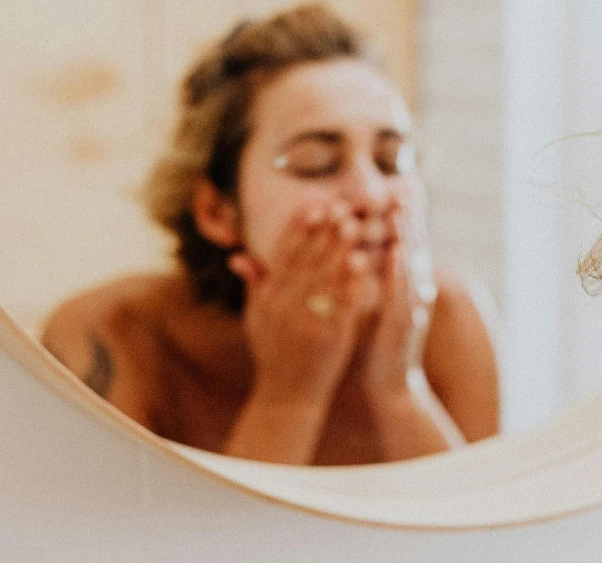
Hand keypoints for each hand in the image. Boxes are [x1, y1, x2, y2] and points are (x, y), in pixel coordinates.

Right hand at [228, 202, 373, 406]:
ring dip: (337, 250)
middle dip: (322, 232)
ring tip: (352, 225)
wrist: (287, 395)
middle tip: (339, 207)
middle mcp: (284, 308)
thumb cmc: (272, 353)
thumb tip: (239, 257)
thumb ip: (254, 286)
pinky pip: (341, 305)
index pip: (284, 256)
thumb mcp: (256, 319)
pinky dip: (350, 282)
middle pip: (306, 262)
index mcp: (268, 300)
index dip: (299, 229)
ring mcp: (307, 323)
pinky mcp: (329, 338)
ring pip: (323, 279)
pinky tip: (362, 263)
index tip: (313, 205)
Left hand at [354, 202, 415, 400]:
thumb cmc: (378, 348)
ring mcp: (412, 309)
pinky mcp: (404, 324)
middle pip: (412, 248)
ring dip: (405, 237)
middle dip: (409, 218)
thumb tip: (362, 254)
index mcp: (405, 289)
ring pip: (410, 266)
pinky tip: (396, 252)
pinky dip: (399, 270)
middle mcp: (414, 294)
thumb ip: (373, 282)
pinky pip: (402, 293)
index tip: (397, 190)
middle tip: (405, 188)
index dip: (402, 219)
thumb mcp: (375, 308)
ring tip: (400, 210)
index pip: (404, 245)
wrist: (392, 389)